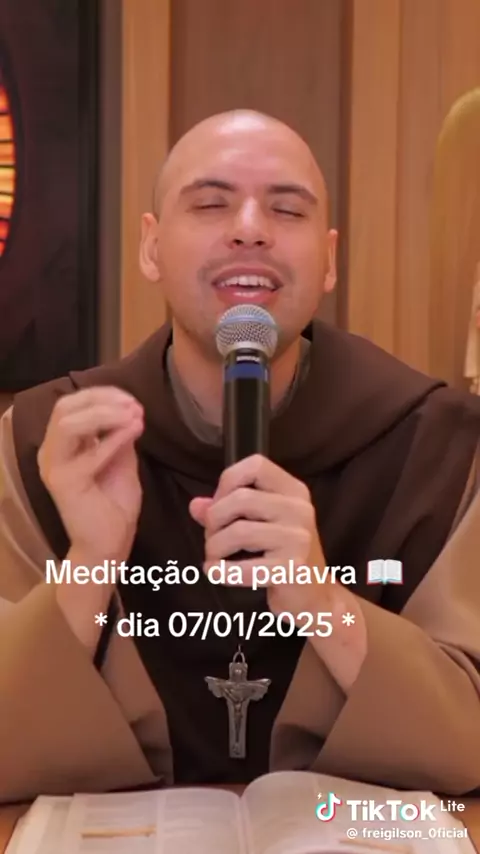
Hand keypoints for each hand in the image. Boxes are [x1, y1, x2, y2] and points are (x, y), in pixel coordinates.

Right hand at [38, 386, 143, 561]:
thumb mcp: (120, 459)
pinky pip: (89, 454)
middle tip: (134, 405)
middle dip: (102, 400)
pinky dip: (114, 439)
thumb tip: (129, 408)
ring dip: (105, 414)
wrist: (109, 544)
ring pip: (69, 424)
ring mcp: (54, 467)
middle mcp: (51, 452)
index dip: (102, 394)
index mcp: (62, 444)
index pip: (72, 404)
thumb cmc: (113, 504)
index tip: (132, 399)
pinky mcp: (65, 483)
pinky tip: (134, 431)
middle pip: (65, 407)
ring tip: (134, 416)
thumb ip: (117, 434)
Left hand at [189, 454, 326, 616]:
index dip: (227, 482)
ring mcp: (298, 539)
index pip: (256, 466)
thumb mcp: (262, 525)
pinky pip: (243, 567)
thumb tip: (196, 505)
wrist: (316, 597)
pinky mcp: (291, 569)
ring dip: (215, 547)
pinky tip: (216, 572)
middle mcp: (299, 510)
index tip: (219, 504)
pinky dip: (220, 571)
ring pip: (238, 531)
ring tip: (214, 557)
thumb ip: (228, 510)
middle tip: (212, 537)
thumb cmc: (284, 555)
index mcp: (294, 492)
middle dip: (214, 519)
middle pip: (240, 498)